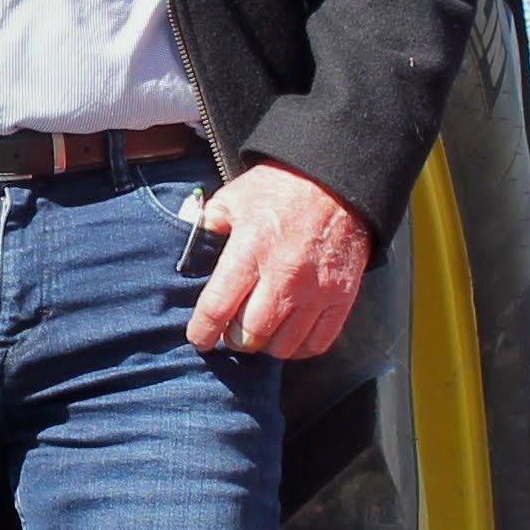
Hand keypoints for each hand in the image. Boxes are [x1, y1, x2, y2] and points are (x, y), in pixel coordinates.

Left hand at [182, 163, 371, 356]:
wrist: (337, 183)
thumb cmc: (279, 190)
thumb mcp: (233, 198)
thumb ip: (207, 226)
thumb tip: (189, 251)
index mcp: (250, 249)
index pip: (218, 308)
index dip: (203, 332)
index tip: (200, 338)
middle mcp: (284, 275)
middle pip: (250, 334)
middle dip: (233, 338)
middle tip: (230, 330)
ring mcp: (316, 290)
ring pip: (282, 345)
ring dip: (265, 344)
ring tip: (259, 330)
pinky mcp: (341, 298)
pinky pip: (316, 343)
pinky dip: (298, 347)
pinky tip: (288, 334)